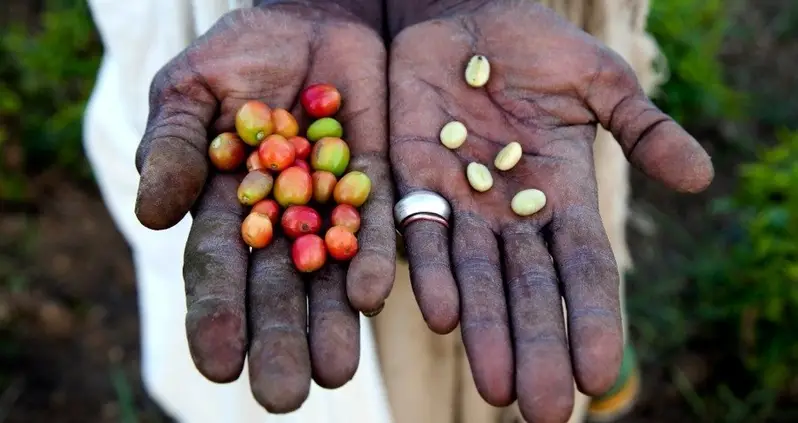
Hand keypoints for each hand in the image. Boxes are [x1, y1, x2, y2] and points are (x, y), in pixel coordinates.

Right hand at [134, 2, 394, 411]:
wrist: (309, 18)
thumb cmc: (239, 55)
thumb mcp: (192, 89)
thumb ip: (174, 145)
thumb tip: (152, 214)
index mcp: (226, 206)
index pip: (218, 268)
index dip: (216, 314)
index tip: (216, 362)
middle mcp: (282, 220)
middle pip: (279, 288)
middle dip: (278, 339)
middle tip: (282, 396)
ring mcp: (331, 206)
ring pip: (332, 274)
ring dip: (332, 322)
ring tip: (334, 371)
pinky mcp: (376, 184)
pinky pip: (380, 227)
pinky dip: (375, 259)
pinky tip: (373, 296)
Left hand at [389, 1, 711, 420]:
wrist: (464, 14)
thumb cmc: (535, 46)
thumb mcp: (599, 83)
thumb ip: (642, 130)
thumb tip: (702, 178)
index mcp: (563, 196)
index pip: (586, 270)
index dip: (595, 320)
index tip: (600, 377)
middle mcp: (511, 214)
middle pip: (529, 291)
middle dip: (536, 349)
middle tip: (542, 411)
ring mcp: (461, 202)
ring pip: (476, 278)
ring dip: (486, 331)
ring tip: (495, 386)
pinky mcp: (413, 180)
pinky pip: (421, 235)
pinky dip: (431, 274)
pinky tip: (443, 315)